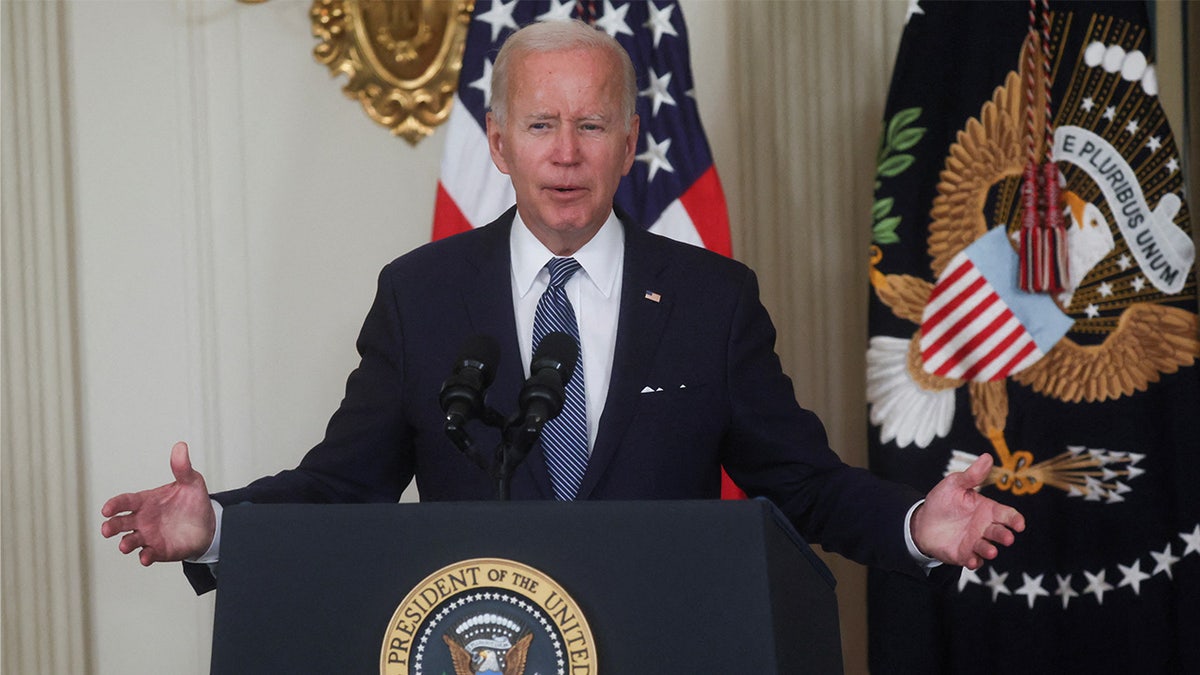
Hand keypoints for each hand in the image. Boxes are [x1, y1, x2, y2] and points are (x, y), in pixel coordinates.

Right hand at [100, 441, 216, 565]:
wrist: (208, 524)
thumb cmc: (193, 501)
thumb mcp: (191, 482)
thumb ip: (182, 467)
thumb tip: (181, 446)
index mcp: (145, 501)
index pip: (125, 501)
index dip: (114, 504)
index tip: (106, 509)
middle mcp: (142, 519)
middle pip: (120, 523)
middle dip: (111, 526)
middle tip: (106, 529)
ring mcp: (148, 536)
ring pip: (129, 540)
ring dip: (125, 543)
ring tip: (125, 545)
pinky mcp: (158, 550)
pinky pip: (147, 554)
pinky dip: (145, 556)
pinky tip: (146, 557)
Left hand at [910, 453, 1024, 568]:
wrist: (922, 521)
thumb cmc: (943, 501)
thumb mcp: (955, 484)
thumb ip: (972, 475)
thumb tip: (987, 457)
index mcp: (988, 510)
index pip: (1007, 515)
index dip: (1015, 519)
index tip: (1019, 524)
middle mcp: (985, 527)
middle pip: (1000, 533)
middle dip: (1004, 535)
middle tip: (1007, 537)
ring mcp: (975, 542)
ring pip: (988, 548)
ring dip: (990, 550)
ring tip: (990, 551)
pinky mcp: (964, 554)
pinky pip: (973, 560)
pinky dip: (974, 561)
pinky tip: (971, 560)